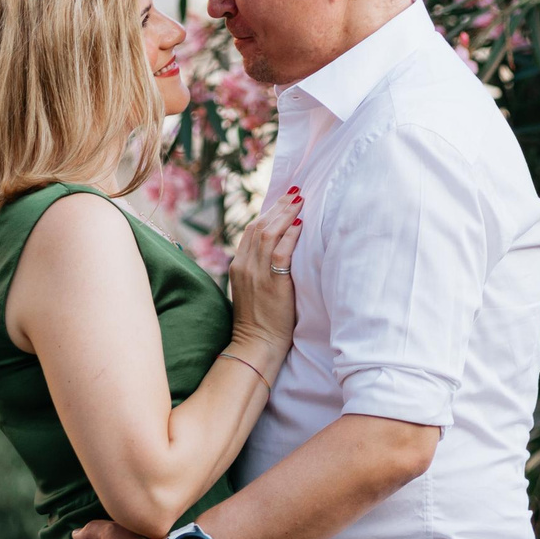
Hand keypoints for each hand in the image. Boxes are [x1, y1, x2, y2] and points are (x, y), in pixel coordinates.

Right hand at [224, 186, 304, 364]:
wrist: (255, 345)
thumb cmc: (259, 321)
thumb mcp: (252, 289)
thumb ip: (259, 269)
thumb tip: (278, 250)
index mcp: (238, 265)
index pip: (252, 229)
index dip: (268, 212)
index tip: (284, 200)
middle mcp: (244, 265)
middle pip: (259, 226)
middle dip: (279, 207)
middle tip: (295, 193)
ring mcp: (256, 274)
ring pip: (268, 234)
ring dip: (286, 215)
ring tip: (301, 201)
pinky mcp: (271, 284)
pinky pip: (280, 252)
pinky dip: (290, 236)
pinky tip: (301, 226)